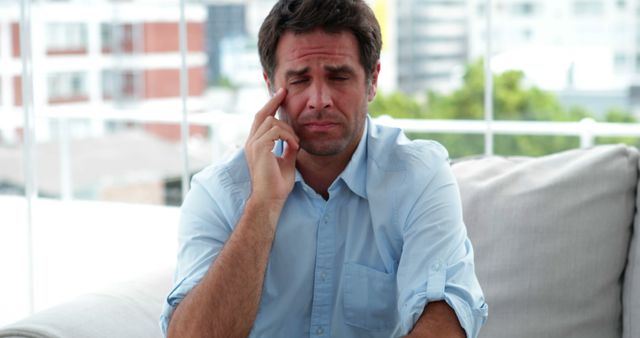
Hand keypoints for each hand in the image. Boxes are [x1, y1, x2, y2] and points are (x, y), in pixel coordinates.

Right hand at [245, 88, 298, 204]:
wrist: (270, 199)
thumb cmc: (277, 185)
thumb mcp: (286, 161)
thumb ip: (288, 148)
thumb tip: (294, 140)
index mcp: (256, 145)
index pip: (261, 120)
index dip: (270, 105)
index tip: (281, 94)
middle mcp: (251, 142)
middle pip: (262, 114)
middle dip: (273, 101)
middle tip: (285, 92)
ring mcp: (253, 144)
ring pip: (272, 122)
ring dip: (289, 130)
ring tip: (296, 144)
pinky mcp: (259, 148)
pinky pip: (276, 131)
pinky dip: (288, 137)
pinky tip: (294, 147)